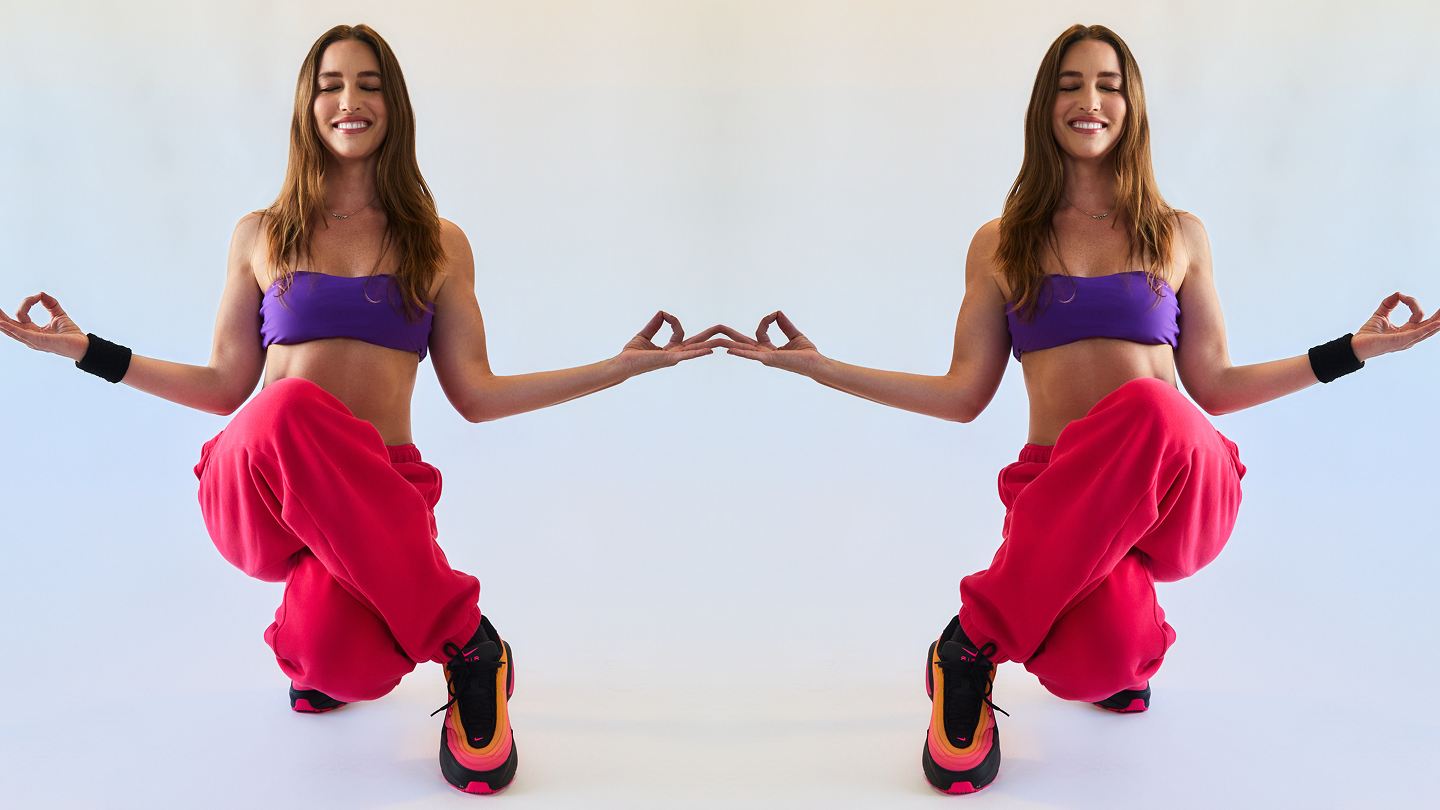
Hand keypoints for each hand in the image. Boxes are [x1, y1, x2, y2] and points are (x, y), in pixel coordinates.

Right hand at [0, 292, 89, 360]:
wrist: (83, 344)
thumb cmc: (71, 334)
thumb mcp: (58, 314)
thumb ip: (49, 303)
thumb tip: (41, 294)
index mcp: (32, 331)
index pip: (20, 314)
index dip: (28, 302)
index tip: (38, 297)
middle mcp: (29, 336)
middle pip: (8, 324)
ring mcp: (32, 340)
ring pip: (10, 329)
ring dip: (0, 321)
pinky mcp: (37, 341)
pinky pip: (21, 334)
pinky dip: (10, 328)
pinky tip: (1, 323)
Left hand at [616, 311, 721, 375]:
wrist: (623, 363)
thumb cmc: (631, 354)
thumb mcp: (644, 335)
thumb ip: (654, 325)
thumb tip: (662, 313)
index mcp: (670, 349)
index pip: (679, 331)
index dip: (672, 320)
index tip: (663, 315)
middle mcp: (675, 354)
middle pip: (696, 343)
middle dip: (709, 336)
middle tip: (723, 328)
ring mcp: (674, 358)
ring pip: (695, 349)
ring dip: (709, 344)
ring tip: (723, 340)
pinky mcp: (670, 359)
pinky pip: (687, 355)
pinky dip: (698, 353)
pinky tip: (710, 350)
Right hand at [704, 310, 821, 374]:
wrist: (816, 363)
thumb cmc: (807, 354)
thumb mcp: (795, 335)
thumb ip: (785, 325)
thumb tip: (778, 312)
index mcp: (769, 349)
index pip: (760, 331)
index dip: (767, 320)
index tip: (776, 314)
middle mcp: (764, 354)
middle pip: (742, 343)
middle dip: (729, 336)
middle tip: (715, 329)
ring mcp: (765, 358)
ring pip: (744, 349)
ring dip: (729, 345)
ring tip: (715, 341)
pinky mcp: (769, 359)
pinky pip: (752, 355)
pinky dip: (740, 353)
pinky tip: (730, 351)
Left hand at [1351, 292, 1439, 361]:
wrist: (1356, 344)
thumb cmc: (1368, 334)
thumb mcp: (1381, 314)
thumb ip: (1390, 303)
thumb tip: (1398, 294)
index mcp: (1407, 331)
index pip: (1418, 314)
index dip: (1412, 302)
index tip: (1402, 296)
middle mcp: (1410, 336)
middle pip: (1430, 324)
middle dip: (1439, 316)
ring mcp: (1407, 340)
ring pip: (1428, 329)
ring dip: (1438, 321)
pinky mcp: (1401, 341)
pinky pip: (1418, 334)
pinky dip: (1428, 328)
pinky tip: (1437, 323)